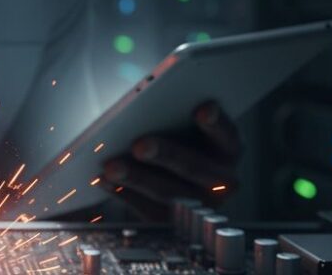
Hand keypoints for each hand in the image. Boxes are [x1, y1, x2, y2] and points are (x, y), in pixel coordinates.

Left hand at [100, 100, 240, 220]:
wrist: (170, 172)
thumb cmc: (175, 136)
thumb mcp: (180, 124)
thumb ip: (172, 116)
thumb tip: (143, 109)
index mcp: (228, 148)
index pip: (227, 135)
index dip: (216, 123)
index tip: (203, 109)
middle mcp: (222, 180)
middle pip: (194, 167)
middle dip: (165, 155)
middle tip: (139, 145)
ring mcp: (200, 205)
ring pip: (168, 193)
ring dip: (137, 179)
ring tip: (111, 166)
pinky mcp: (174, 221)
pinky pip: (149, 210)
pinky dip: (125, 194)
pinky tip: (104, 179)